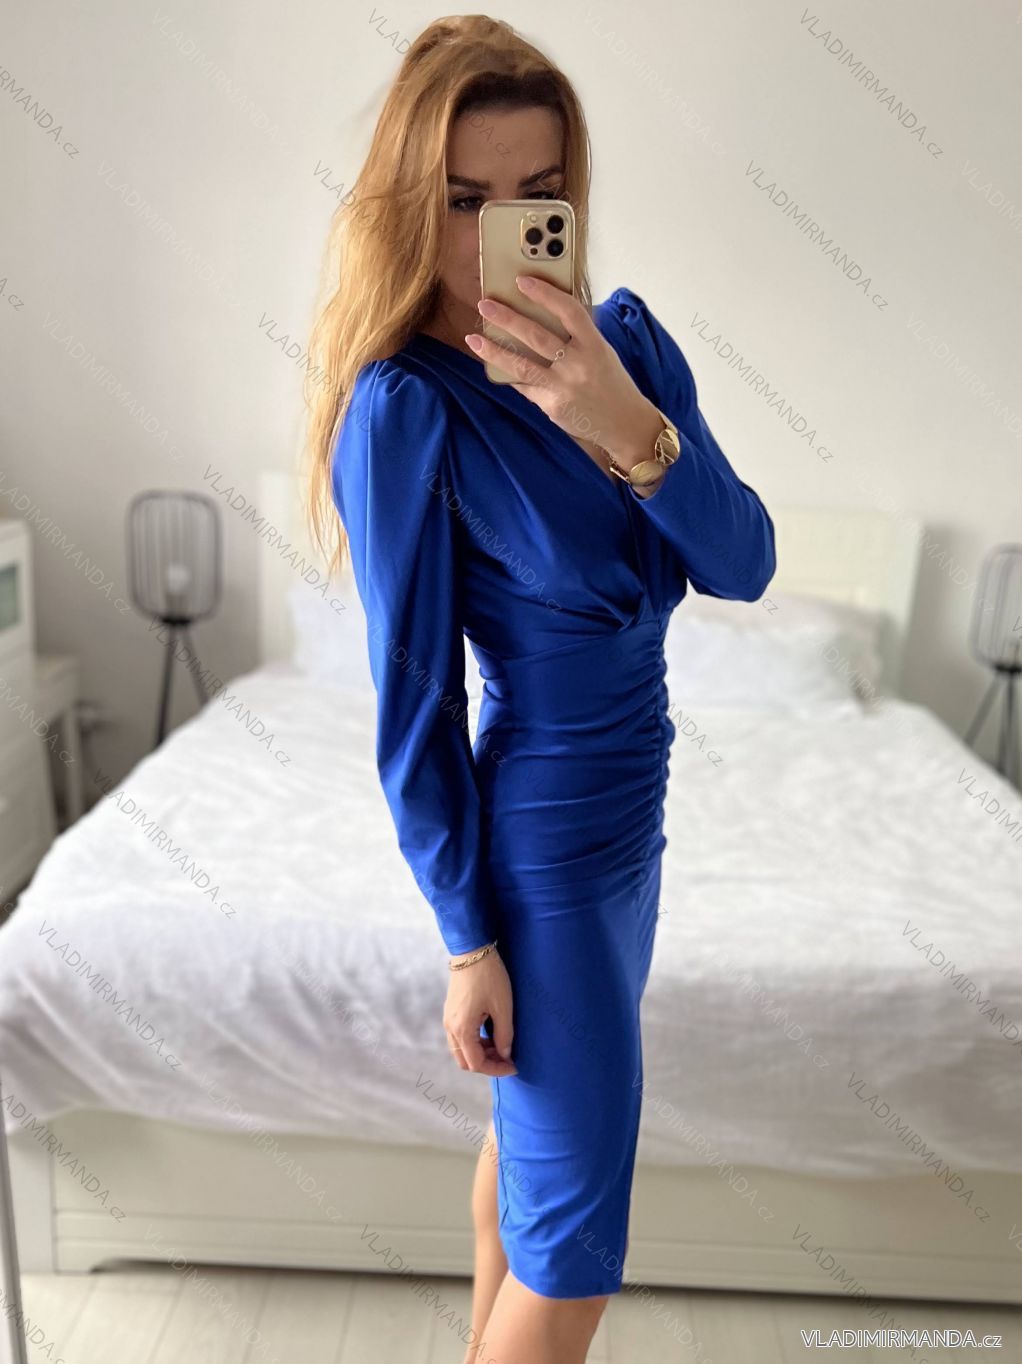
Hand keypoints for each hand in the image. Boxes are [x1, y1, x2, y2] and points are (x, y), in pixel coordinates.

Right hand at [444, 949, 516, 1076]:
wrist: (472, 950)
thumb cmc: (489, 977)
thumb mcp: (503, 1007)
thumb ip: (504, 1035)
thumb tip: (505, 1054)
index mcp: (462, 1029)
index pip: (477, 1064)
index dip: (496, 1069)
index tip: (514, 1066)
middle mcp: (451, 1027)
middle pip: (465, 1061)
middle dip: (487, 1064)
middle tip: (507, 1058)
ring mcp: (449, 1019)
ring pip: (461, 1049)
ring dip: (480, 1053)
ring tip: (501, 1045)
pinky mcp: (451, 1011)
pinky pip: (460, 1037)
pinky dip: (475, 1042)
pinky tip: (491, 1033)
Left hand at [468, 275, 663, 472]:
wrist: (625, 424)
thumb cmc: (612, 383)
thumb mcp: (602, 353)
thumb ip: (578, 337)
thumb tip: (543, 316)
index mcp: (595, 345)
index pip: (569, 311)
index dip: (545, 293)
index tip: (522, 281)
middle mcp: (579, 365)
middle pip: (537, 336)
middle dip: (507, 318)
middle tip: (485, 304)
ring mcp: (563, 387)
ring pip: (521, 365)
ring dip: (494, 350)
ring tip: (474, 337)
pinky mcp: (552, 406)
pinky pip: (525, 386)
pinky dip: (509, 375)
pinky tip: (493, 365)